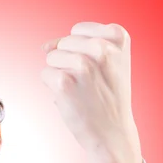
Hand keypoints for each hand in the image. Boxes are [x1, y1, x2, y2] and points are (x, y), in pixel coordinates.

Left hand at [41, 21, 140, 161]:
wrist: (112, 132)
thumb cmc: (108, 97)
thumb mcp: (110, 62)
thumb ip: (80, 45)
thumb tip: (46, 46)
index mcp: (117, 38)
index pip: (79, 30)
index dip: (81, 50)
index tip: (97, 70)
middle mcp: (102, 48)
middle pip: (64, 43)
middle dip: (70, 63)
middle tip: (89, 84)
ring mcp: (82, 64)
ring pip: (52, 57)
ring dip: (61, 74)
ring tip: (80, 91)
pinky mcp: (64, 82)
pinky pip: (45, 74)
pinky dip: (53, 88)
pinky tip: (71, 99)